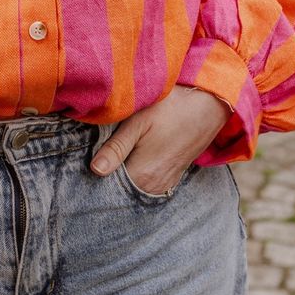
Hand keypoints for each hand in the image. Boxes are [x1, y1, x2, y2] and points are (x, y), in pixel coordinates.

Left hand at [90, 85, 230, 195]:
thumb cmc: (172, 107)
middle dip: (106, 178)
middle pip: (120, 189)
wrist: (210, 104)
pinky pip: (147, 184)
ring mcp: (166, 184)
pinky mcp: (172, 177)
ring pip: (134, 187)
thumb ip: (116, 147)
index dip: (94, 177)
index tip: (84, 164)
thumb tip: (94, 170)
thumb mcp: (139, 121)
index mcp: (142, 175)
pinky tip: (129, 159)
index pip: (107, 188)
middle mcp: (154, 187)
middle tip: (96, 157)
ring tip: (111, 157)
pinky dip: (136, 176)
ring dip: (121, 176)